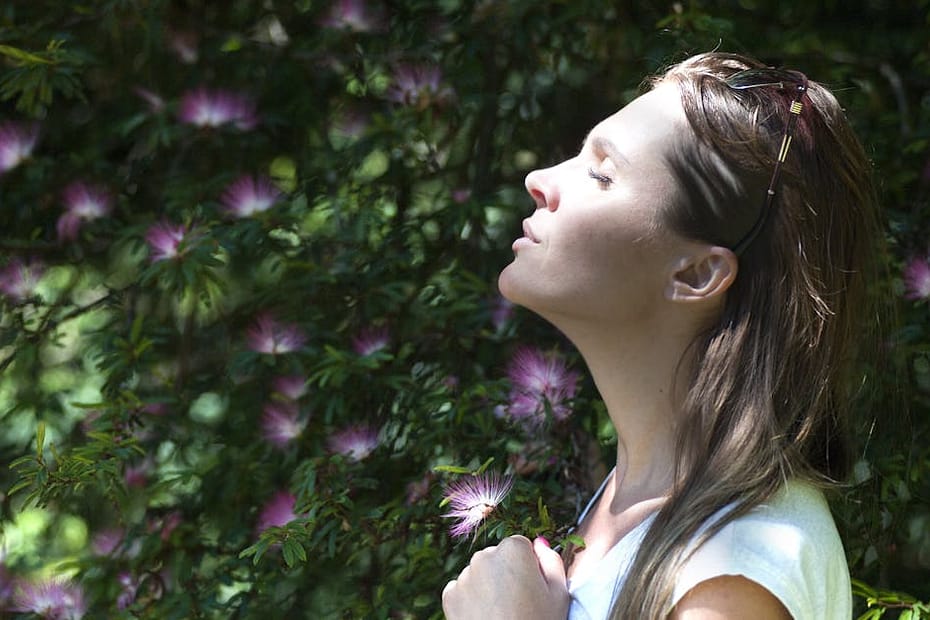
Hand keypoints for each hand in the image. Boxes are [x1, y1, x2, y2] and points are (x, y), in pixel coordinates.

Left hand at [442, 535, 568, 619]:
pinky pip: (462, 590)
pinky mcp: (450, 595)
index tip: (532, 588)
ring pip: (479, 574)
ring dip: (488, 586)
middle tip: (517, 603)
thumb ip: (552, 561)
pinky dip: (471, 600)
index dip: (528, 567)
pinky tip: (486, 618)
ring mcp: (464, 575)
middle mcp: (484, 556)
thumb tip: (539, 543)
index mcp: (513, 549)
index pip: (520, 546)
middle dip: (505, 573)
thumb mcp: (559, 594)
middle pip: (497, 558)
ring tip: (501, 613)